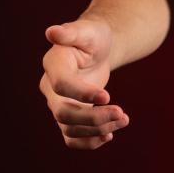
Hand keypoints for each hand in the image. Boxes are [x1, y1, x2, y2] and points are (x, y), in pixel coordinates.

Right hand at [40, 18, 129, 150]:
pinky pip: (72, 137)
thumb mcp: (87, 30)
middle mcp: (50, 87)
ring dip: (97, 130)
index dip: (82, 94)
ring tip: (123, 120)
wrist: (97, 49)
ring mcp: (58, 103)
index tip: (107, 96)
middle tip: (121, 113)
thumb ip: (71, 32)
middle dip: (93, 118)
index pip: (62, 85)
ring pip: (69, 129)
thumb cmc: (93, 36)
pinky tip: (109, 136)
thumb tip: (51, 31)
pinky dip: (89, 142)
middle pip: (63, 113)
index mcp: (54, 64)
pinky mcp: (69, 115)